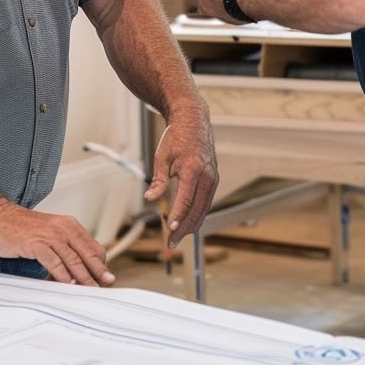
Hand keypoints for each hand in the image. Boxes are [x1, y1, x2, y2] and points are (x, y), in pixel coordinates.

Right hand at [0, 201, 114, 285]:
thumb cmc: (20, 228)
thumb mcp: (47, 234)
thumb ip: (62, 248)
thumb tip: (76, 271)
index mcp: (68, 225)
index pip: (92, 247)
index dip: (100, 264)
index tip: (105, 279)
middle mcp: (63, 228)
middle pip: (86, 253)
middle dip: (97, 272)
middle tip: (106, 286)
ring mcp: (49, 234)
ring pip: (72, 258)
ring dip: (83, 277)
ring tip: (90, 290)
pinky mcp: (35, 242)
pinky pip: (53, 260)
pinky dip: (61, 273)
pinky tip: (66, 284)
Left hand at [144, 111, 218, 247]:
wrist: (193, 121)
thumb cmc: (176, 137)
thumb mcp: (162, 156)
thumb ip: (158, 180)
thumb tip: (150, 199)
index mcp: (193, 169)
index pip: (186, 200)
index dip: (178, 217)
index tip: (170, 231)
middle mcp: (207, 175)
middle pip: (197, 209)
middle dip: (184, 228)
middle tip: (171, 243)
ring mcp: (213, 178)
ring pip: (204, 209)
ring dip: (191, 225)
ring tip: (177, 237)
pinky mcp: (214, 179)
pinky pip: (206, 202)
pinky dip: (197, 215)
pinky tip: (187, 223)